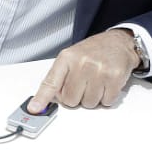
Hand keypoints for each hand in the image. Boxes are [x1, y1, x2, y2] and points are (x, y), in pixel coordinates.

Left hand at [25, 28, 139, 112]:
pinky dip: (106, 97)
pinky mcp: (114, 77)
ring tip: (96, 82)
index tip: (34, 108)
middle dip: (76, 96)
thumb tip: (46, 100)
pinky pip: (106, 102)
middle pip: (70, 100)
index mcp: (67, 58)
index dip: (42, 98)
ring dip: (92, 97)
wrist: (117, 42)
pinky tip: (106, 83)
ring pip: (88, 103)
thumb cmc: (92, 52)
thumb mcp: (71, 58)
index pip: (51, 82)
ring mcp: (99, 70)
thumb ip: (58, 78)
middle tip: (83, 83)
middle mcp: (82, 63)